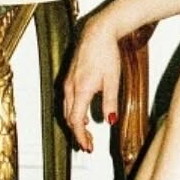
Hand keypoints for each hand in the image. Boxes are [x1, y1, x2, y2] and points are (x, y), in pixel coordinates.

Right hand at [61, 14, 122, 153]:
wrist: (98, 32)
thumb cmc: (106, 53)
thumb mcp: (113, 80)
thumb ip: (111, 102)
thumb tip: (110, 121)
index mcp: (80, 90)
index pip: (76, 121)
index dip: (81, 136)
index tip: (88, 147)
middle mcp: (70, 87)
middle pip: (69, 118)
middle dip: (78, 134)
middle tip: (89, 145)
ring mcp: (68, 82)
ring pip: (66, 110)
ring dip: (75, 124)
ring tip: (87, 134)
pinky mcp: (69, 77)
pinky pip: (68, 101)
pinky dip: (73, 112)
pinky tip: (83, 115)